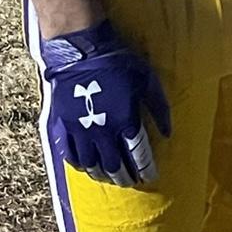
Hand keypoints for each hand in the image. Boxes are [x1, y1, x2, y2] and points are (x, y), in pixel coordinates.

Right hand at [38, 21, 170, 187]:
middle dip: (124, 176)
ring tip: (110, 177)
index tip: (149, 177)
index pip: (138, 155)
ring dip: (102, 174)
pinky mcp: (63, 125)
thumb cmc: (118, 63)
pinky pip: (69, 153)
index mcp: (125, 121)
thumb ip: (159, 108)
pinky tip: (85, 167)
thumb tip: (168, 133)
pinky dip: (79, 164)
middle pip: (114, 165)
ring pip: (91, 164)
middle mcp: (102, 131)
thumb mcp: (147, 80)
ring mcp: (80, 130)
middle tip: (130, 181)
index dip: (144, 169)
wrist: (82, 50)